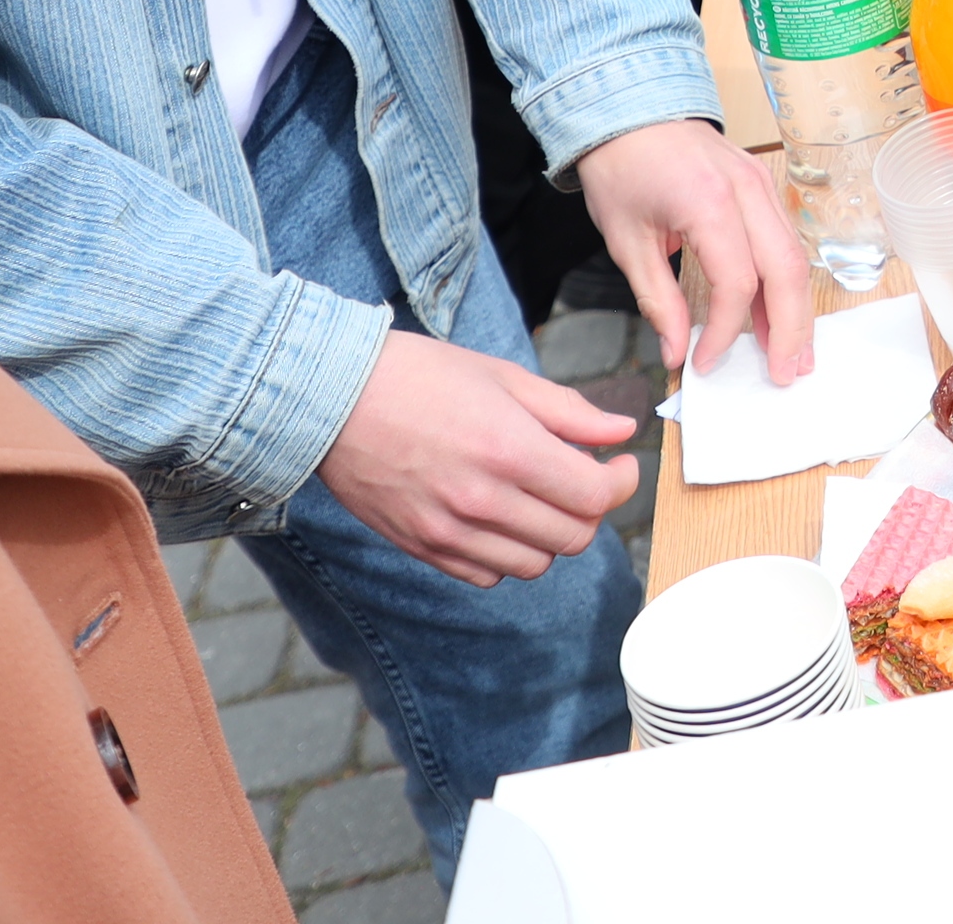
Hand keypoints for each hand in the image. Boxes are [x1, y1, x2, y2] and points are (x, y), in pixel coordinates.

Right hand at [316, 329, 642, 584]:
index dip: (621, 483)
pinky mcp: (422, 548)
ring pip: (534, 564)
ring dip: (551, 536)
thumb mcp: (502, 376)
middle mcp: (482, 500)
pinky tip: (500, 518)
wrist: (331, 399)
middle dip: (591, 510)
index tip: (620, 465)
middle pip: (573, 537)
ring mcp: (449, 532)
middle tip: (584, 479)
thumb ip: (568, 411)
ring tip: (540, 498)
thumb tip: (621, 432)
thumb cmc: (417, 376)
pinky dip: (506, 555)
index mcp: (509, 450)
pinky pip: (487, 575)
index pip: (595, 497)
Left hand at [574, 117, 816, 382]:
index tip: (705, 362)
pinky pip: (786, 239)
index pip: (736, 283)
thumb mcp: (627, 241)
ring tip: (795, 354)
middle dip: (789, 329)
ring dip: (798, 310)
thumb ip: (658, 300)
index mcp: (708, 203)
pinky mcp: (763, 185)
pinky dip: (786, 282)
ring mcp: (762, 183)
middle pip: (786, 271)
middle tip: (785, 374)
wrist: (628, 106)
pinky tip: (780, 315)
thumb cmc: (621, 168)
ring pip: (796, 257)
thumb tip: (675, 351)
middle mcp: (747, 190)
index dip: (725, 332)